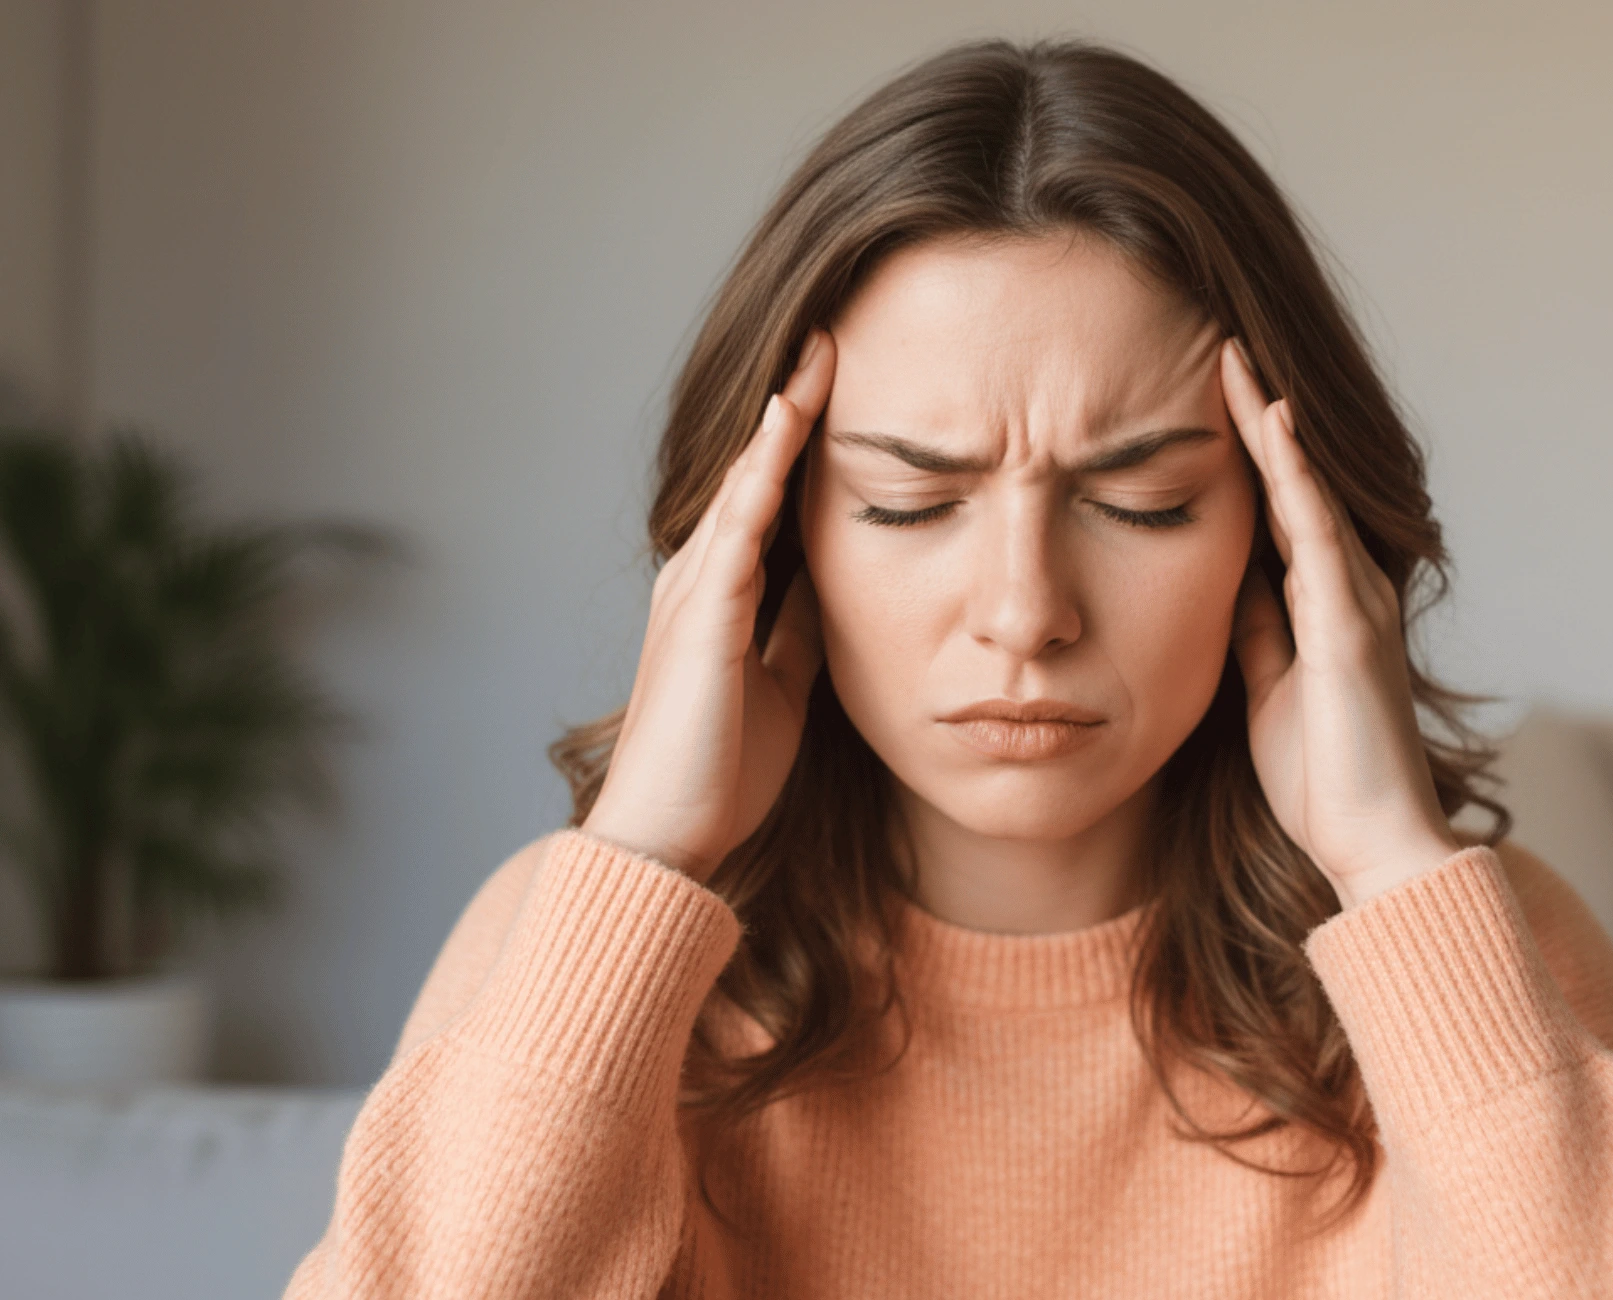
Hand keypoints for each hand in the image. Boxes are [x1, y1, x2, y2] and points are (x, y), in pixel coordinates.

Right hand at [580, 329, 834, 883]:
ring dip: (779, 416)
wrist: (671, 836)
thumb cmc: (721, 769)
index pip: (765, 498)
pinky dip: (762, 469)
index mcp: (721, 595)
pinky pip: (737, 525)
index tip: (842, 383)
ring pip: (742, 482)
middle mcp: (700, 577)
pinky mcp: (702, 616)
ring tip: (817, 351)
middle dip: (790, 405)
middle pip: (751, 471)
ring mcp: (695, 591)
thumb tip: (834, 586)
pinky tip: (787, 421)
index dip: (800, 440)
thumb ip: (799, 630)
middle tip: (832, 333)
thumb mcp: (783, 684)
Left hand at [1220, 337, 1461, 909]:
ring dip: (1271, 423)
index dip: (1246, 448)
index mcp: (1323, 604)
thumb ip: (1257, 632)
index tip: (1206, 391)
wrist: (1370, 846)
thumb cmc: (1322, 777)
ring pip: (1307, 489)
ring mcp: (1353, 601)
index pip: (1279, 506)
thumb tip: (1228, 582)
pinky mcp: (1349, 626)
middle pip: (1296, 482)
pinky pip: (1316, 531)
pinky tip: (1272, 421)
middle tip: (1219, 342)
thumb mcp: (1267, 689)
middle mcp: (1346, 588)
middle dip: (1259, 414)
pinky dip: (1293, 474)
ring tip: (1234, 357)